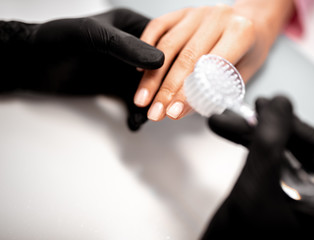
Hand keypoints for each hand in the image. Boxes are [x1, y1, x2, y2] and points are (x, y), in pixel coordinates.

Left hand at [1, 9, 163, 130]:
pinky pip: (135, 103)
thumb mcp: (92, 36)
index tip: (180, 80)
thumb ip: (125, 46)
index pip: (165, 42)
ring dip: (154, 105)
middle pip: (161, 70)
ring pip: (152, 90)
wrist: (31, 65)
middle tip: (165, 106)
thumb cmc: (56, 40)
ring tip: (151, 117)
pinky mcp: (118, 87)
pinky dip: (138, 114)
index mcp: (132, 26)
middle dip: (165, 90)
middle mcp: (134, 48)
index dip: (174, 62)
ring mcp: (127, 70)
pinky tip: (135, 122)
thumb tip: (161, 61)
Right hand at [133, 0, 294, 121]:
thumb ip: (212, 92)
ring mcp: (197, 12)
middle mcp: (217, 18)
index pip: (207, 68)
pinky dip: (147, 48)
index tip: (172, 112)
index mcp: (240, 33)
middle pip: (184, 58)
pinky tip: (141, 69)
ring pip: (167, 45)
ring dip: (152, 76)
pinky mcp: (182, 12)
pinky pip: (158, 27)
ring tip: (143, 98)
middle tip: (155, 111)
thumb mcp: (240, 75)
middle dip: (166, 90)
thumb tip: (182, 110)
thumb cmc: (249, 50)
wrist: (252, 22)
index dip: (186, 93)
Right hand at [202, 96, 313, 238]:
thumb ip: (270, 143)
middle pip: (292, 147)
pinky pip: (259, 160)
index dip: (292, 125)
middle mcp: (309, 199)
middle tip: (243, 113)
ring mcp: (286, 195)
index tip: (267, 108)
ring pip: (272, 151)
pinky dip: (243, 146)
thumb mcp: (257, 187)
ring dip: (247, 134)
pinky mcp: (265, 192)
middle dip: (263, 128)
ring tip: (225, 121)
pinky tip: (230, 134)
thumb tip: (280, 105)